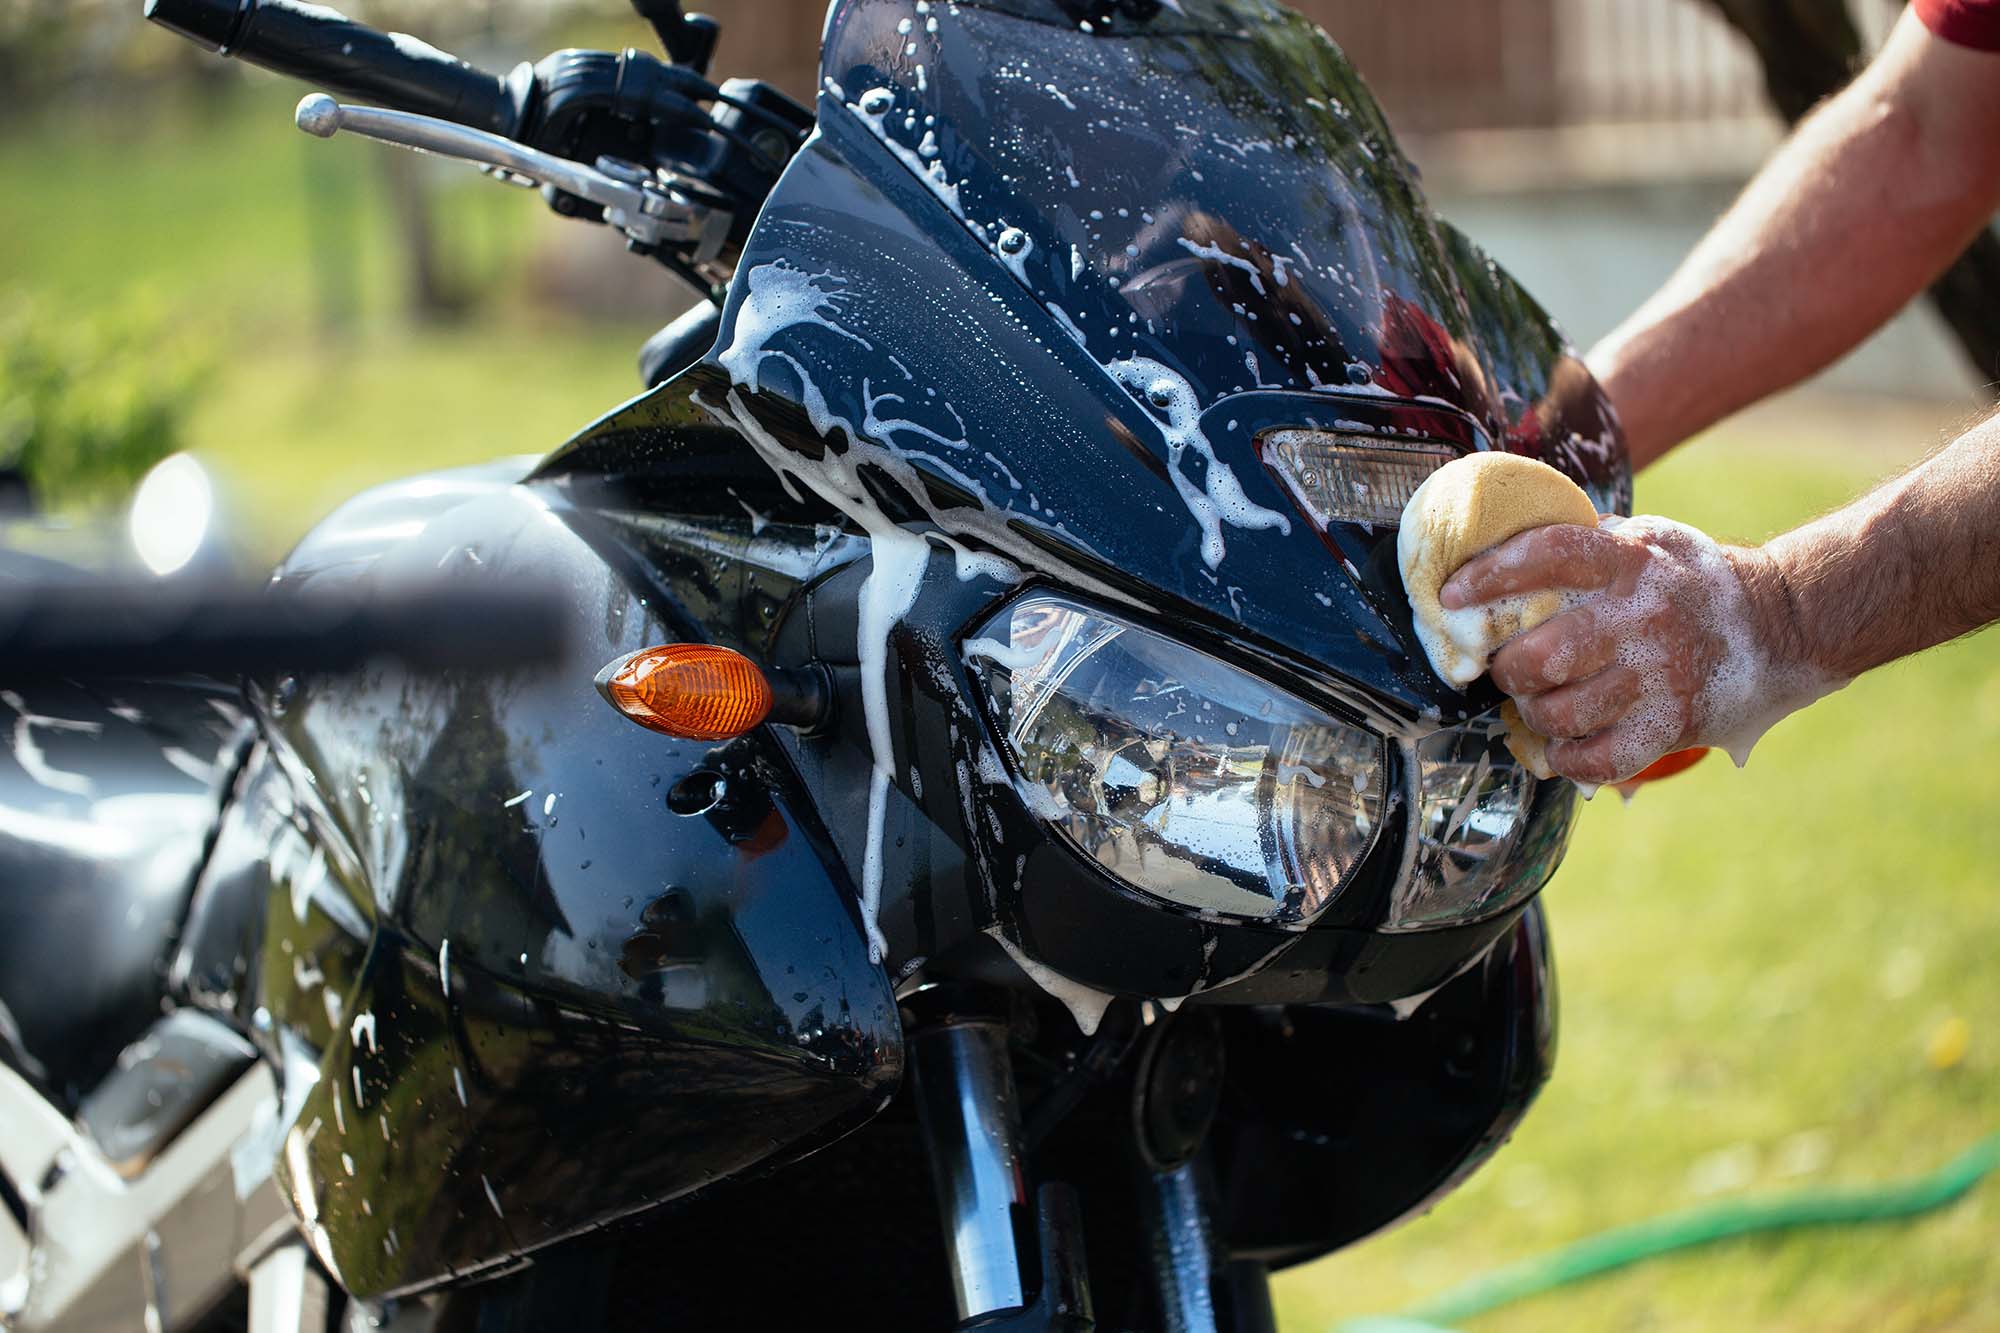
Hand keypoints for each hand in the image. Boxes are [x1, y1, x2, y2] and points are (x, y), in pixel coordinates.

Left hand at [1440, 516, 1796, 785]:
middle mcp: (1642, 618)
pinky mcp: (1672, 723)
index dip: (1491, 574)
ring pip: (1562, 712)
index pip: (1549, 556)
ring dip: (1534, 714)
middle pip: (1543, 655)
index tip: (1451, 595)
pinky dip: (1568, 758)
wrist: (1779, 623)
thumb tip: (1500, 540)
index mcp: (1629, 561)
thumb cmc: (1688, 580)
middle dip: (1507, 669)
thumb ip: (1587, 542)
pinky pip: (1598, 759)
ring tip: (1536, 703)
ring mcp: (1659, 675)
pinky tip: (1564, 744)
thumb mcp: (1646, 539)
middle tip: (1505, 668)